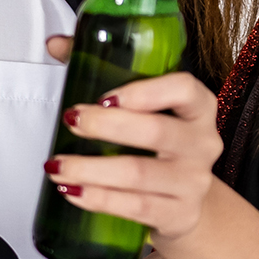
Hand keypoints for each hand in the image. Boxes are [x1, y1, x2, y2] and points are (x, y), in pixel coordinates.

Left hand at [45, 71, 223, 243]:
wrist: (185, 202)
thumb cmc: (156, 146)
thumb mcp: (141, 108)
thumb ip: (101, 68)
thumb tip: (56, 44)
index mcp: (198, 108)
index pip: (184, 89)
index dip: (145, 91)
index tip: (105, 96)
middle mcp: (202, 143)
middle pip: (155, 132)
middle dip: (106, 126)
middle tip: (71, 121)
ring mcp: (193, 182)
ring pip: (138, 174)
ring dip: (90, 169)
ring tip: (56, 166)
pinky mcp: (179, 214)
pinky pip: (135, 207)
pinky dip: (99, 199)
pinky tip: (72, 191)